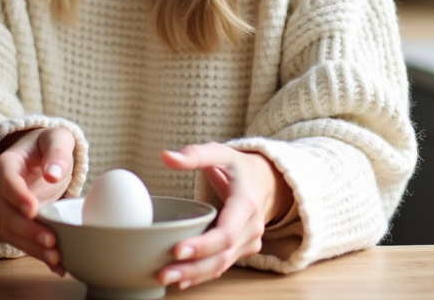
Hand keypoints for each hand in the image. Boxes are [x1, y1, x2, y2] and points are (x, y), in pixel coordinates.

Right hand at [0, 126, 74, 274]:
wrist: (42, 156)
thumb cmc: (48, 144)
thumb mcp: (57, 138)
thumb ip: (57, 151)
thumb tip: (52, 174)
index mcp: (6, 164)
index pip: (7, 181)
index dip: (18, 196)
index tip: (34, 210)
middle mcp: (0, 189)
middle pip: (6, 213)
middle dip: (28, 229)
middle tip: (51, 240)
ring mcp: (6, 209)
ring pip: (11, 232)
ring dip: (32, 247)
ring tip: (56, 258)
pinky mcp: (16, 224)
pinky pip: (21, 242)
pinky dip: (37, 254)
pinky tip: (57, 266)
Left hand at [158, 143, 291, 288]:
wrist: (269, 181)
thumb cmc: (239, 168)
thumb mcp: (220, 154)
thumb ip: (194, 154)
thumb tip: (166, 156)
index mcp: (246, 203)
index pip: (225, 232)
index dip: (202, 245)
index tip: (177, 250)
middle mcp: (252, 227)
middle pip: (222, 255)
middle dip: (193, 267)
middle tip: (164, 273)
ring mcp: (250, 241)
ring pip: (222, 265)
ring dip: (195, 275)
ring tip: (167, 279)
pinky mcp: (244, 250)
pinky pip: (223, 265)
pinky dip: (203, 275)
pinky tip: (183, 280)